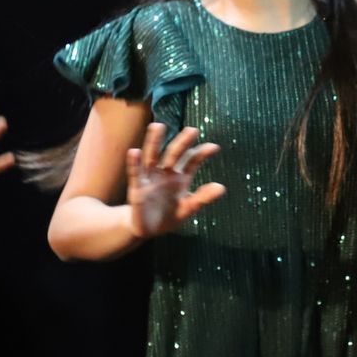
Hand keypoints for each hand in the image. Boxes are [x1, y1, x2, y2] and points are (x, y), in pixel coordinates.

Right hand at [126, 123, 224, 239]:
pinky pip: (136, 174)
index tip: (214, 147)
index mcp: (180, 178)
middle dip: (182, 142)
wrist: (147, 230)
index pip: (191, 161)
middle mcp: (165, 173)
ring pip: (152, 156)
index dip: (201, 153)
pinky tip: (135, 152)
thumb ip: (203, 197)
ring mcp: (150, 178)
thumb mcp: (188, 208)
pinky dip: (134, 163)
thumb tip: (221, 187)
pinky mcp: (137, 188)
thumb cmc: (168, 216)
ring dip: (154, 142)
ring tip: (157, 126)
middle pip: (174, 154)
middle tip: (193, 130)